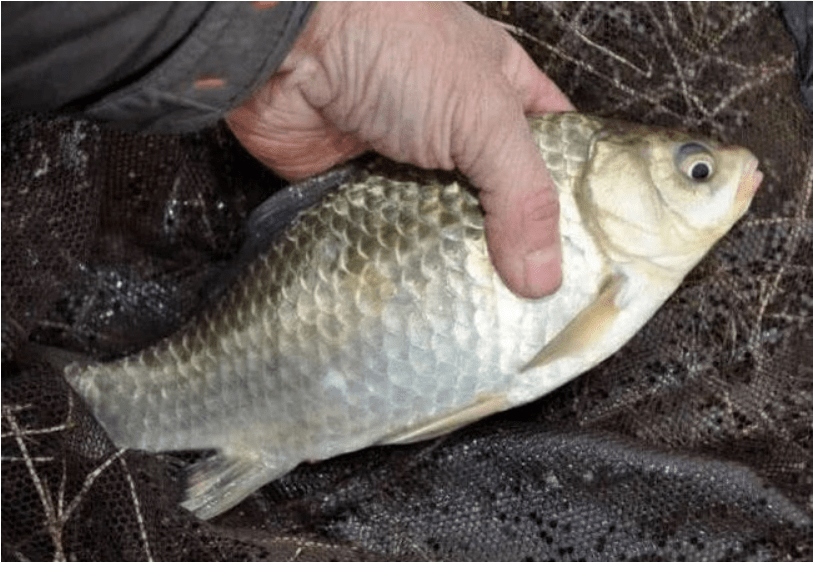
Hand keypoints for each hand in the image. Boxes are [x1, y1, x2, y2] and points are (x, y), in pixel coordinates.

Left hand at [227, 1, 573, 297]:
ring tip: (485, 312)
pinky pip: (391, 236)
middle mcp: (455, 129)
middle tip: (535, 299)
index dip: (573, 195)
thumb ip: (521, 194)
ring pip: (443, 224)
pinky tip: (425, 295)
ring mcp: (406, 161)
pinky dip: (404, 262)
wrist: (289, 48)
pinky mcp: (358, 189)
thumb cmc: (391, 45)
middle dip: (514, 244)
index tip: (588, 252)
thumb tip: (543, 273)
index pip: (553, 149)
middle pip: (498, 199)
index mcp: (499, 92)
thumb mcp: (484, 114)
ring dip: (456, 260)